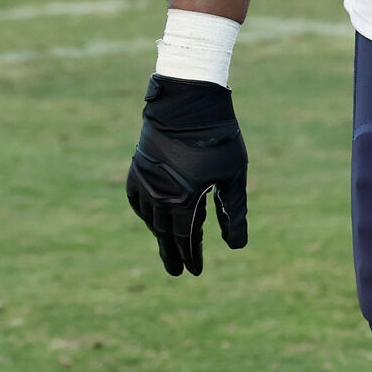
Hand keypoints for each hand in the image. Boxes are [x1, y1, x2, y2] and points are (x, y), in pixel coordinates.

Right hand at [126, 75, 247, 275]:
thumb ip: (233, 213)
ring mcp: (145, 179)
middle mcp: (159, 194)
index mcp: (183, 200)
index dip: (191, 256)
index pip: (184, 238)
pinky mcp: (139, 164)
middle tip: (176, 271)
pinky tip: (148, 214)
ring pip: (149, 216)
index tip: (195, 271)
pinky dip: (142, 210)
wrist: (188, 100)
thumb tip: (236, 246)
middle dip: (172, 252)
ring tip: (166, 244)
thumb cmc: (217, 137)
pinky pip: (135, 196)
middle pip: (164, 232)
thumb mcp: (232, 177)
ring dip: (158, 232)